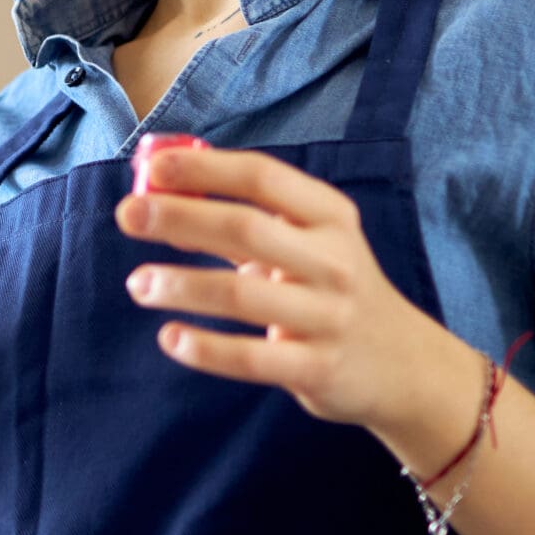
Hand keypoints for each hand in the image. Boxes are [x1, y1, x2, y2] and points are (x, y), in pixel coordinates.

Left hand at [112, 141, 458, 444]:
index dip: (204, 169)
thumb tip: (158, 195)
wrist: (406, 365)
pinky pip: (253, 358)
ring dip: (181, 285)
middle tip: (127, 214)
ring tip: (137, 284)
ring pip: (242, 295)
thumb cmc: (333, 289)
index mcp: (329, 217)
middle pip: (246, 229)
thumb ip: (244, 218)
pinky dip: (206, 348)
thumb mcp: (310, 242)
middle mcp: (333, 262)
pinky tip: (170, 338)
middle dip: (180, 217)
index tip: (153, 165)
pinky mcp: (318, 369)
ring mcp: (328, 317)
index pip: (262, 178)